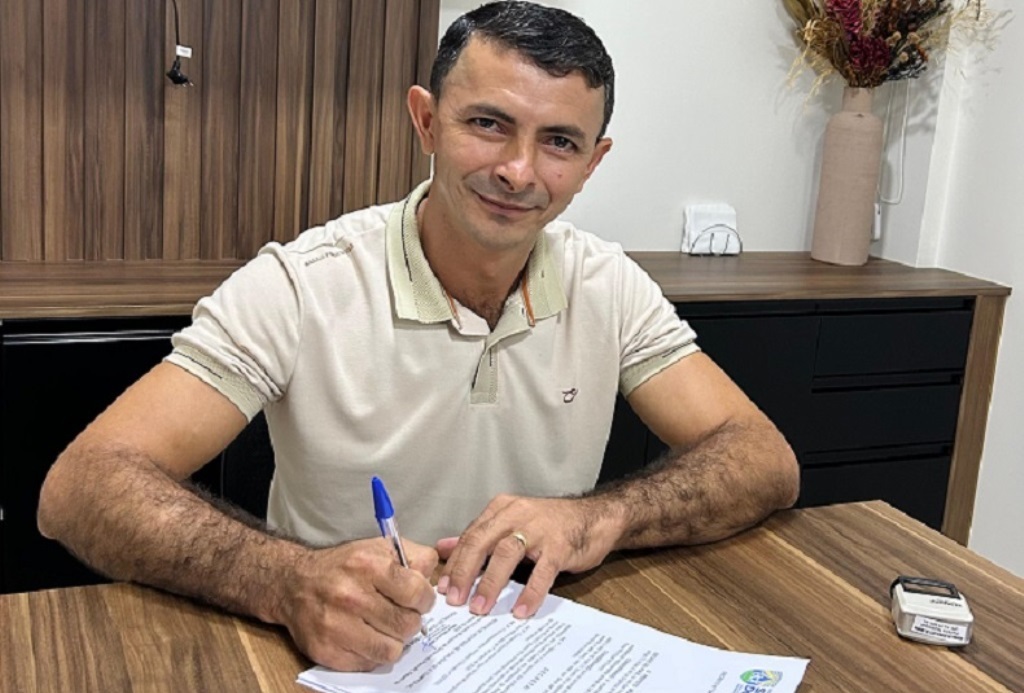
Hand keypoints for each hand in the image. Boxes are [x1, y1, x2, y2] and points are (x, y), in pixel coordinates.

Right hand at [280, 538, 436, 670]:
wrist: (294, 583)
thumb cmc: (344, 566)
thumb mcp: (379, 547)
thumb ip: (414, 556)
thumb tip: (433, 575)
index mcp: (368, 565)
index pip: (417, 593)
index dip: (424, 599)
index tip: (419, 600)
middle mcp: (350, 596)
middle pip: (407, 625)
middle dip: (410, 621)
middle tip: (399, 614)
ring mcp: (337, 626)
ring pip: (392, 650)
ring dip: (393, 640)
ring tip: (383, 627)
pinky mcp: (327, 651)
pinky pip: (369, 663)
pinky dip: (372, 653)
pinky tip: (364, 637)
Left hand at [436, 494, 619, 619]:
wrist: (596, 517)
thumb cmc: (551, 524)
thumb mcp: (512, 523)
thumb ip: (479, 535)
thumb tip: (443, 548)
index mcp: (502, 509)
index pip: (471, 536)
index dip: (455, 562)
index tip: (443, 587)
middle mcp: (517, 514)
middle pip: (482, 542)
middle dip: (465, 572)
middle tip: (455, 600)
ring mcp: (540, 529)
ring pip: (506, 554)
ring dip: (490, 583)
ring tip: (480, 607)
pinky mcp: (560, 546)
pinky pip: (541, 572)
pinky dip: (529, 593)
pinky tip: (521, 610)